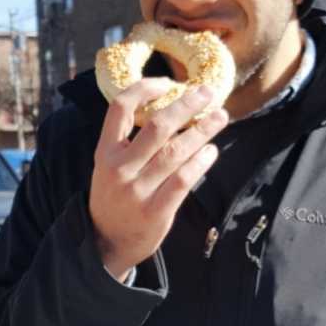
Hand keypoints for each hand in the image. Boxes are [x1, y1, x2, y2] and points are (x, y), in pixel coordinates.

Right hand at [89, 78, 228, 279]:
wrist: (106, 242)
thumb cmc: (114, 197)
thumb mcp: (108, 166)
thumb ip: (130, 142)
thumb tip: (170, 108)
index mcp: (105, 152)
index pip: (120, 109)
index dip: (145, 89)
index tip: (168, 83)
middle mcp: (120, 169)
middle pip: (158, 127)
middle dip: (186, 105)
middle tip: (207, 92)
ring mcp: (137, 191)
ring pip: (176, 151)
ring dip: (202, 131)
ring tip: (219, 117)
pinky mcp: (156, 211)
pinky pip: (184, 179)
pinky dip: (201, 162)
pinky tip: (211, 151)